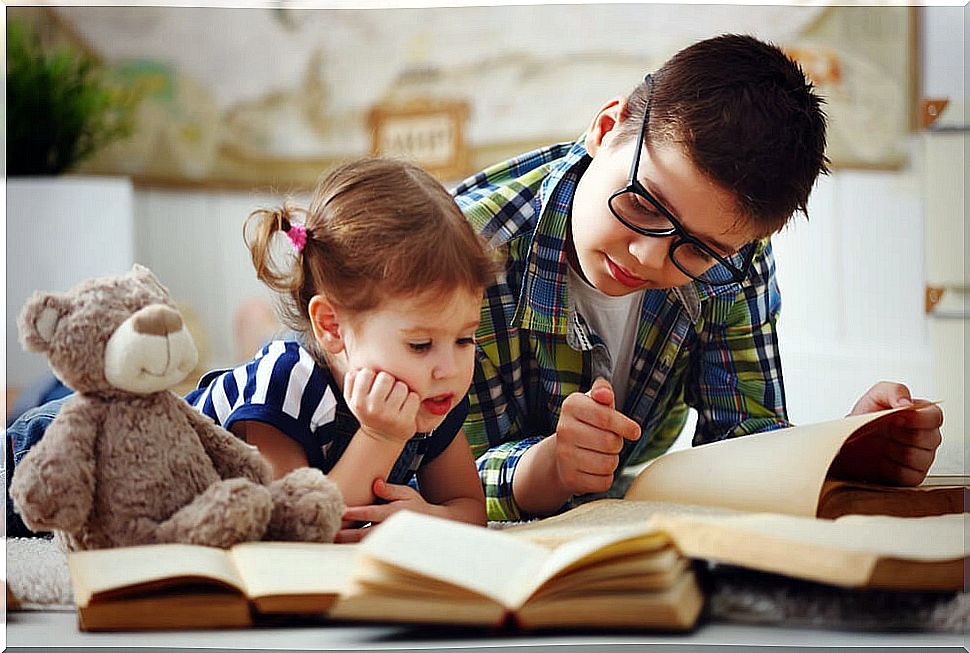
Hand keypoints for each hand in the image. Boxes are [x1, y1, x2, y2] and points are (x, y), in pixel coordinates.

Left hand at [334, 479, 431, 542]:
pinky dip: (355, 549)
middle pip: (364, 533)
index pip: (371, 513)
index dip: (356, 512)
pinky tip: (342, 549)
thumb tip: (376, 483)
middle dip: (347, 535)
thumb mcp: (406, 492)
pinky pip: (369, 549)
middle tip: (331, 534)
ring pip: (365, 544)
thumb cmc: (415, 505)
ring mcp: (387, 540)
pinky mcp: (385, 547)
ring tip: (332, 543)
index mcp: (393, 512)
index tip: (342, 512)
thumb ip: (390, 489)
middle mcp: (388, 527)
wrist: (430, 524)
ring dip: (349, 544)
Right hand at [344, 369, 419, 444]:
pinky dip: (412, 399)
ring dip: (402, 389)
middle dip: (389, 380)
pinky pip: (414, 398)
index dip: (373, 375)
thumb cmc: (369, 411)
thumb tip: (359, 369)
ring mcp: (389, 416)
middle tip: (388, 389)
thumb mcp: (353, 399)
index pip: (367, 373)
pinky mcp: (405, 421)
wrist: (381, 437)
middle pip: (386, 377)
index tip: (374, 383)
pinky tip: (405, 405)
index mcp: (358, 402)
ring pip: (401, 386)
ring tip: (396, 398)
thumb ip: (351, 381)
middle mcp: (372, 409)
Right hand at [552, 377, 640, 495]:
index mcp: (571, 406)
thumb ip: (603, 391)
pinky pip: (604, 481)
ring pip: (609, 463)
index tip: (634, 431)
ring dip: (612, 461)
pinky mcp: (570, 478)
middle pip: (611, 442)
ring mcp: (564, 455)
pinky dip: (605, 477)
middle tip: (608, 442)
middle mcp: (564, 430)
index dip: (625, 426)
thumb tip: (605, 394)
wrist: (561, 455)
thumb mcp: (594, 403)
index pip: (606, 417)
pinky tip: (594, 469)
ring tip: (601, 454)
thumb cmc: (586, 425)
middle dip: (617, 443)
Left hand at [830, 382, 942, 485]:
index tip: (897, 418)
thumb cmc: (863, 419)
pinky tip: (883, 461)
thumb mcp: (874, 397)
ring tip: (882, 446)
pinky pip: (911, 476)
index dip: (918, 419)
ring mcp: (922, 459)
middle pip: (931, 439)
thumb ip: (893, 391)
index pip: (935, 416)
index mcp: (921, 416)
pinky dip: (893, 469)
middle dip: (903, 435)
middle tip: (886, 431)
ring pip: (922, 458)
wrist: (845, 442)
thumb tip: (907, 403)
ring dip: (896, 451)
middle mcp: (926, 437)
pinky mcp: (912, 477)